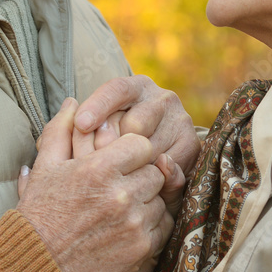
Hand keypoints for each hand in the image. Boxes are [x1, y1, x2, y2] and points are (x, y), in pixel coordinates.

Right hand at [16, 99, 173, 271]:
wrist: (38, 264)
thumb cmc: (40, 212)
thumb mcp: (45, 166)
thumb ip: (61, 130)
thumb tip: (72, 102)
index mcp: (99, 168)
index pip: (142, 145)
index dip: (134, 152)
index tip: (122, 162)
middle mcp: (120, 194)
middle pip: (155, 172)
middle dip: (142, 177)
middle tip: (122, 186)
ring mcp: (133, 223)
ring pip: (160, 200)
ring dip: (147, 202)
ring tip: (122, 208)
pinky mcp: (141, 248)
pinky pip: (162, 226)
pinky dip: (151, 226)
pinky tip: (129, 227)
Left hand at [74, 75, 200, 178]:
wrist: (160, 157)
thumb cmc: (117, 142)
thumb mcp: (101, 128)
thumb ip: (86, 126)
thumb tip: (78, 122)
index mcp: (138, 87)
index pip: (118, 89)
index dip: (98, 105)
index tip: (81, 124)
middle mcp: (163, 99)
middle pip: (135, 123)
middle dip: (115, 147)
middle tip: (100, 163)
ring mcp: (180, 121)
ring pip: (151, 148)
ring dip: (133, 166)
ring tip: (121, 176)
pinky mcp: (192, 145)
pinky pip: (167, 166)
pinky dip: (151, 178)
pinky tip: (140, 184)